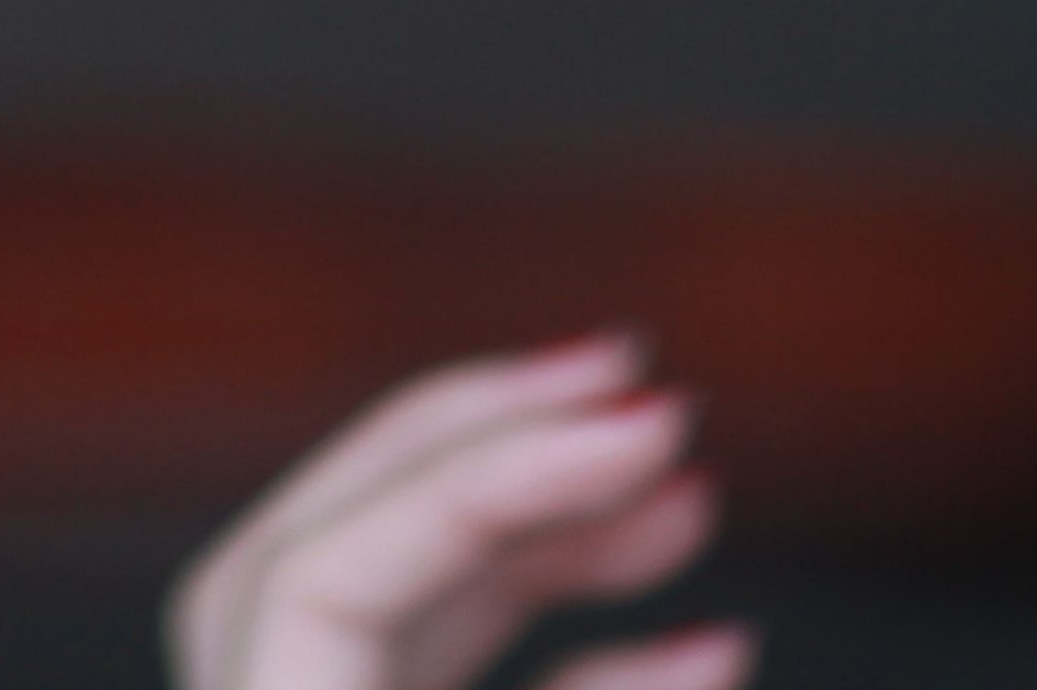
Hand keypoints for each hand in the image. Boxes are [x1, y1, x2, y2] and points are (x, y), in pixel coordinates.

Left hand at [170, 333, 749, 689]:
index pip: (321, 574)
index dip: (488, 484)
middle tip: (634, 377)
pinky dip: (560, 655)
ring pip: (389, 602)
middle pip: (333, 537)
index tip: (650, 424)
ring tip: (682, 490)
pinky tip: (705, 642)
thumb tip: (715, 642)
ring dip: (540, 538)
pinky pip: (423, 677)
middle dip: (488, 450)